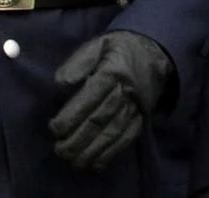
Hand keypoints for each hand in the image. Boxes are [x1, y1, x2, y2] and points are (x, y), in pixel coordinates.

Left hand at [49, 30, 173, 170]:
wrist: (154, 53)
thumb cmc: (118, 50)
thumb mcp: (99, 44)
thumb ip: (79, 61)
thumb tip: (61, 81)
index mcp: (113, 71)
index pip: (91, 96)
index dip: (73, 114)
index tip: (55, 128)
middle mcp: (125, 91)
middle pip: (100, 118)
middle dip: (79, 137)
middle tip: (60, 150)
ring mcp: (135, 107)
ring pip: (113, 132)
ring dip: (93, 150)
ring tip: (73, 161)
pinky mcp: (141, 118)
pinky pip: (127, 138)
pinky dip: (112, 153)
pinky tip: (96, 164)